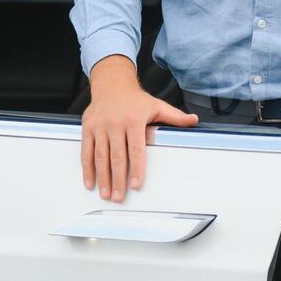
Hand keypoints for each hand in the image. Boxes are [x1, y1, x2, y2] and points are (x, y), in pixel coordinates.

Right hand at [80, 55, 198, 201]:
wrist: (112, 83)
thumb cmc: (135, 99)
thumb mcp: (157, 105)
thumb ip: (175, 117)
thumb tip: (194, 121)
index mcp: (134, 119)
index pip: (136, 149)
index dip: (136, 168)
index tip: (136, 184)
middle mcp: (115, 123)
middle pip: (116, 157)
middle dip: (118, 180)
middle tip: (119, 197)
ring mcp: (99, 126)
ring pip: (100, 157)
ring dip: (102, 178)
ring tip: (106, 194)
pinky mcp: (88, 128)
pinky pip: (86, 152)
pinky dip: (87, 169)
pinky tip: (90, 182)